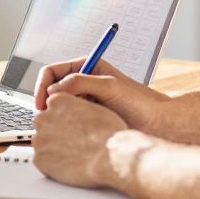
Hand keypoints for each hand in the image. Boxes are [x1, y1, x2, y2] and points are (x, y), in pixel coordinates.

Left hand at [32, 92, 126, 187]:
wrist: (110, 157)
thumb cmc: (109, 134)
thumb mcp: (94, 108)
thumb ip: (78, 108)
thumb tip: (76, 115)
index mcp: (57, 102)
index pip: (52, 107)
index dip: (63, 119)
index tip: (71, 127)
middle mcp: (44, 118)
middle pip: (44, 124)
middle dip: (55, 132)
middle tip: (72, 143)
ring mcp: (39, 139)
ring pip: (42, 143)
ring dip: (52, 148)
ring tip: (73, 155)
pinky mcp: (39, 159)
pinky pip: (41, 160)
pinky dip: (51, 164)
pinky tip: (68, 165)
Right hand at [34, 58, 167, 132]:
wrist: (157, 123)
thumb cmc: (139, 102)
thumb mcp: (109, 86)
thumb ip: (80, 82)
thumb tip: (53, 90)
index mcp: (87, 66)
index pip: (52, 71)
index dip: (42, 85)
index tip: (43, 102)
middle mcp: (83, 81)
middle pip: (51, 88)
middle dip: (45, 101)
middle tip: (45, 117)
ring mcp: (85, 99)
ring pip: (58, 105)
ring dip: (55, 114)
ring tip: (61, 125)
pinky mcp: (88, 116)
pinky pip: (68, 118)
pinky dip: (65, 124)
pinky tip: (72, 132)